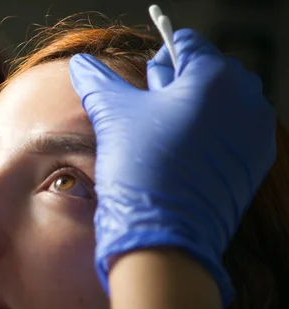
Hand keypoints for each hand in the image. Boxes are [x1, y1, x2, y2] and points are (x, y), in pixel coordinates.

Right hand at [69, 28, 275, 305]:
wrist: (164, 235)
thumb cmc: (142, 169)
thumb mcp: (113, 113)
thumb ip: (98, 80)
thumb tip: (80, 64)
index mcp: (216, 76)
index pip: (186, 44)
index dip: (157, 61)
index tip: (142, 86)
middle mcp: (247, 99)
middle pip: (206, 72)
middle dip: (175, 88)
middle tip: (148, 116)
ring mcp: (256, 134)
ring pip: (218, 104)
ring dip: (189, 113)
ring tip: (160, 141)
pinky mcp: (254, 163)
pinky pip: (229, 133)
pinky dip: (205, 137)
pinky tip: (178, 159)